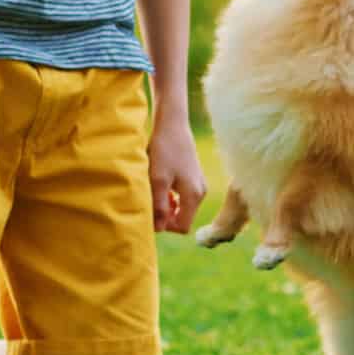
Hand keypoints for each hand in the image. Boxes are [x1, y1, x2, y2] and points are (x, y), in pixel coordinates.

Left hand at [146, 116, 206, 233]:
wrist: (172, 125)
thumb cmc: (164, 151)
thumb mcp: (158, 180)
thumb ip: (159, 206)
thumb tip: (159, 229)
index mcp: (194, 195)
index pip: (183, 227)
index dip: (166, 225)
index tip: (153, 211)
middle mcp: (200, 192)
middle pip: (183, 218)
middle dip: (166, 215)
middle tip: (152, 199)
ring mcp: (199, 184)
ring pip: (183, 207)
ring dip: (167, 205)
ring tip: (156, 190)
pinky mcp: (194, 177)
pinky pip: (184, 197)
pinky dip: (172, 196)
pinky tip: (161, 184)